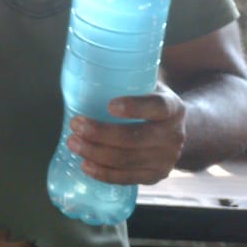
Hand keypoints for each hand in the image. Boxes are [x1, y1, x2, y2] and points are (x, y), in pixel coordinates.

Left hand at [66, 84, 187, 185]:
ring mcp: (167, 159)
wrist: (172, 131)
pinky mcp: (156, 176)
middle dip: (100, 133)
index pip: (157, 107)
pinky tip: (84, 165)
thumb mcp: (147, 86)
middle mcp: (174, 135)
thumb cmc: (147, 103)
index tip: (108, 106)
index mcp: (173, 107)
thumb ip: (127, 77)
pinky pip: (127, 178)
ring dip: (95, 153)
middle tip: (75, 124)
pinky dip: (103, 173)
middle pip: (135, 138)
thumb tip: (86, 68)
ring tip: (72, 143)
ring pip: (127, 160)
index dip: (134, 107)